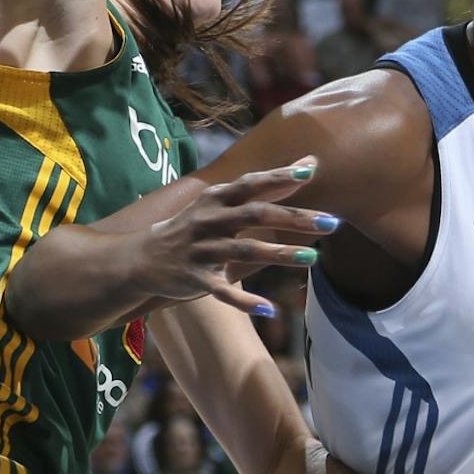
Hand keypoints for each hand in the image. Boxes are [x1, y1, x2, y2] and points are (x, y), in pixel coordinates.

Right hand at [130, 160, 336, 316]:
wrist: (142, 258)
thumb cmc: (196, 226)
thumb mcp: (223, 201)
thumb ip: (267, 186)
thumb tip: (309, 164)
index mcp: (217, 198)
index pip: (252, 184)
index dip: (279, 177)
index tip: (309, 173)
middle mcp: (209, 221)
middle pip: (255, 215)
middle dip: (294, 217)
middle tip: (331, 221)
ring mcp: (202, 251)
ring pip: (244, 252)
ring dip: (279, 254)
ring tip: (312, 258)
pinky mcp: (196, 279)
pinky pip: (223, 292)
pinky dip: (245, 301)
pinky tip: (270, 309)